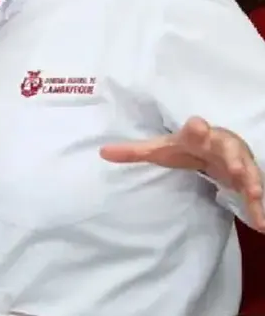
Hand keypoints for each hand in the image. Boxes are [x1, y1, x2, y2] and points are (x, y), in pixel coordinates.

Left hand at [100, 116, 264, 230]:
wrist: (215, 147)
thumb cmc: (185, 146)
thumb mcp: (160, 149)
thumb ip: (133, 151)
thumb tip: (101, 152)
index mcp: (197, 137)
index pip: (195, 130)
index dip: (196, 128)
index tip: (198, 126)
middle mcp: (220, 146)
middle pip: (227, 148)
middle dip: (232, 156)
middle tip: (233, 167)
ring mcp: (237, 162)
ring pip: (246, 170)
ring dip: (250, 180)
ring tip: (253, 193)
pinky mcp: (246, 178)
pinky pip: (253, 193)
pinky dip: (258, 207)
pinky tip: (261, 224)